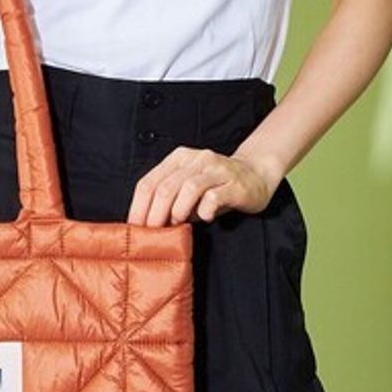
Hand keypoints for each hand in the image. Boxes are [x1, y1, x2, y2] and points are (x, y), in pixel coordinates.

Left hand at [126, 146, 280, 226]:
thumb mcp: (188, 189)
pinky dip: (205, 210)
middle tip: (152, 233)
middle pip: (166, 187)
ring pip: (189, 188)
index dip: (138, 207)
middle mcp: (196, 160)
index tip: (134, 228)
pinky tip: (205, 218)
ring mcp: (217, 169)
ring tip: (177, 224)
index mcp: (178, 158)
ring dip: (178, 210)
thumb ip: (169, 200)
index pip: (149, 182)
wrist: (256, 175)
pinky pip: (215, 196)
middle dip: (155, 214)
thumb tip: (147, 225)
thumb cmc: (216, 186)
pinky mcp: (235, 183)